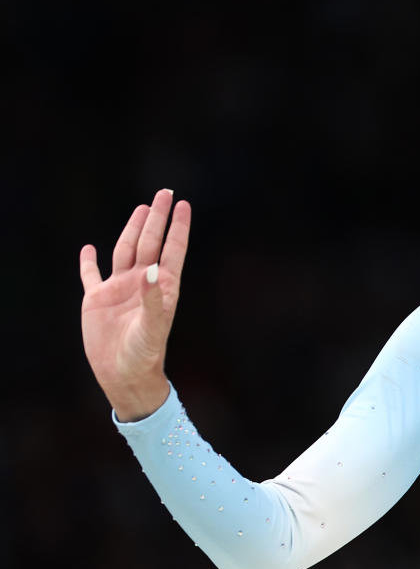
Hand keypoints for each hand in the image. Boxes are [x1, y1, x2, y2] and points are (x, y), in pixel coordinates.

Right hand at [80, 189, 191, 420]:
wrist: (124, 375)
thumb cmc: (145, 354)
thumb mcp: (152, 327)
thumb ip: (153, 299)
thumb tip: (150, 270)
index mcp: (161, 287)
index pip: (171, 249)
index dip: (178, 227)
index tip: (183, 205)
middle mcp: (141, 283)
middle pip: (150, 242)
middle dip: (156, 218)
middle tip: (164, 193)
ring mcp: (119, 290)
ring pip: (125, 251)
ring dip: (132, 229)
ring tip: (141, 209)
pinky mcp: (97, 300)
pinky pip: (91, 275)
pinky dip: (88, 262)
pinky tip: (89, 249)